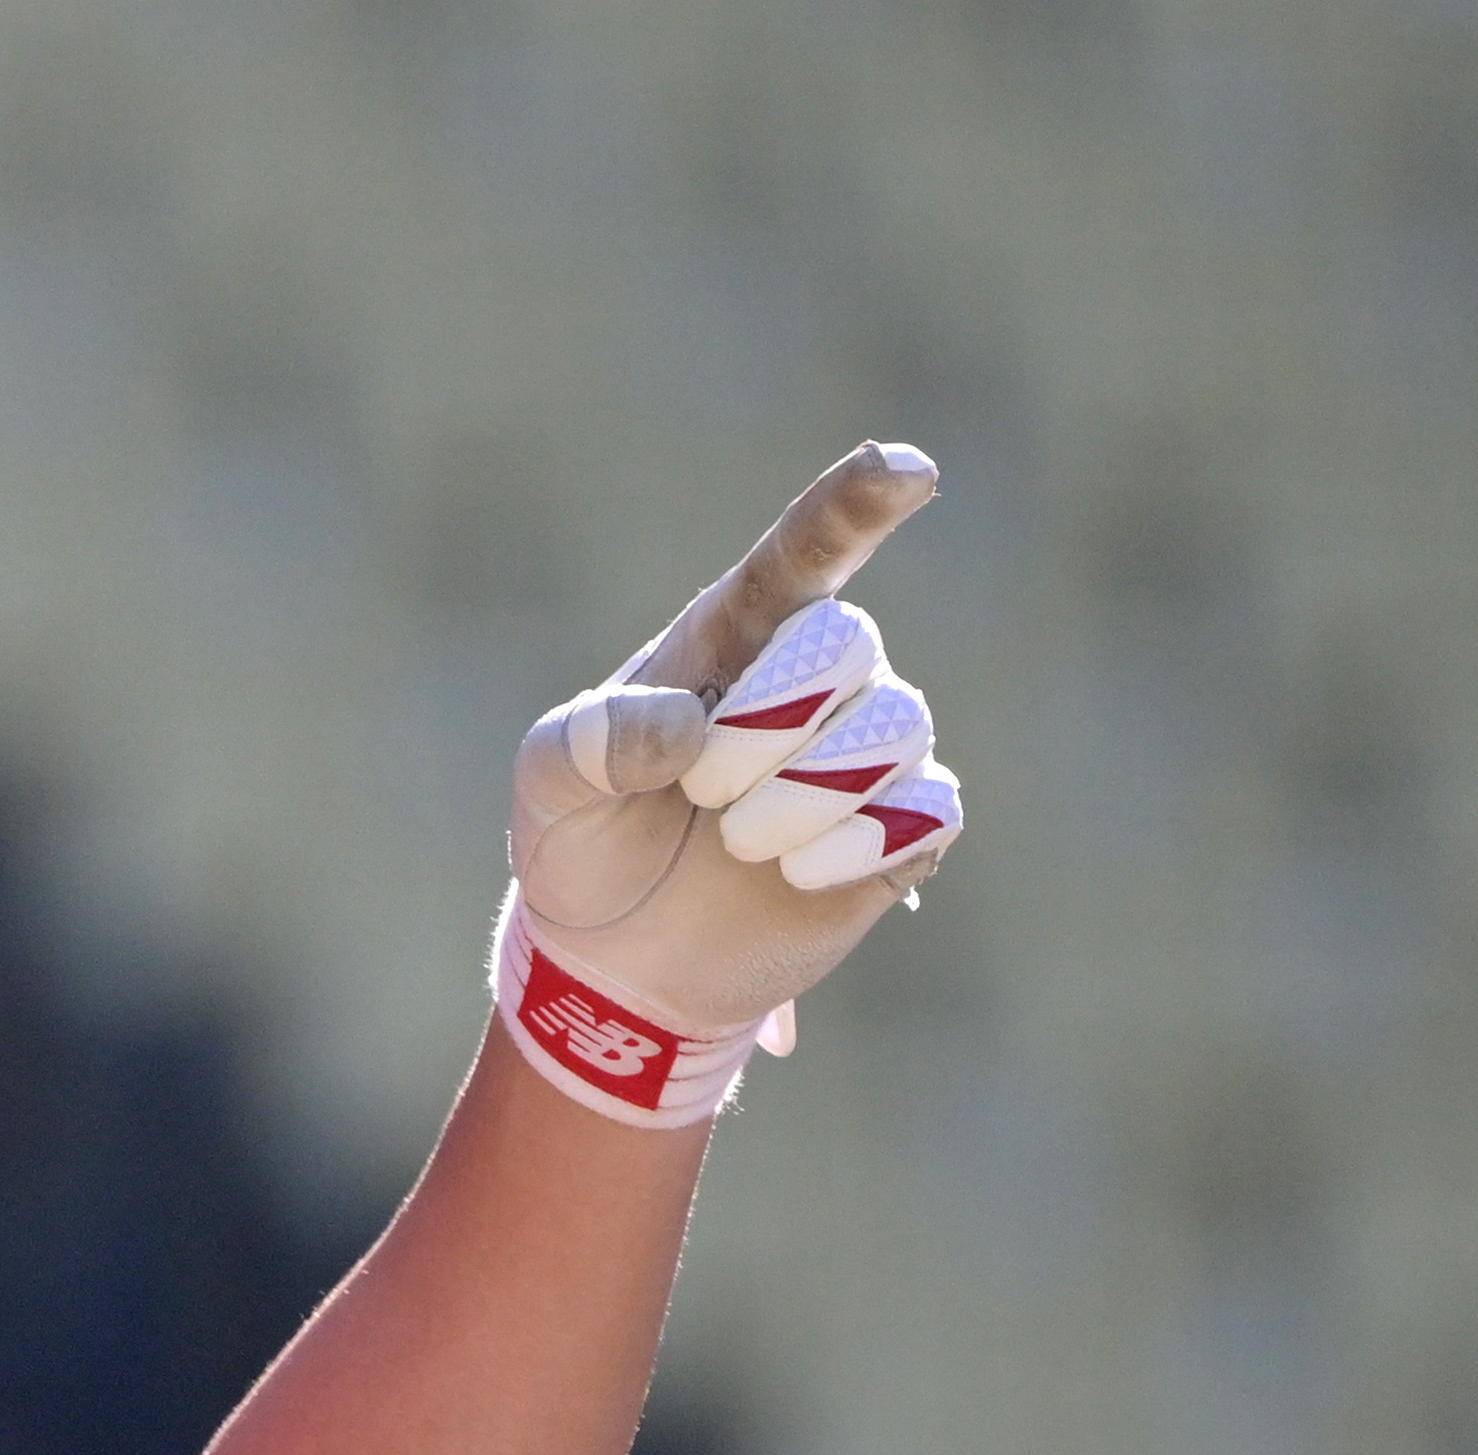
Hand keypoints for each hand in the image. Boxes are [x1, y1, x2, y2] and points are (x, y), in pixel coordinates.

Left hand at [492, 444, 965, 1127]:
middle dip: (767, 723)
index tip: (907, 468)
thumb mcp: (549, 787)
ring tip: (736, 841)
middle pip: (846, 645)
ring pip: (891, 733)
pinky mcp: (902, 829)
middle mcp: (815, 676)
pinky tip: (795, 872)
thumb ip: (588, 740)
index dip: (857, 504)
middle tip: (701, 790)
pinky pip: (928, 811)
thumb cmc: (584, 846)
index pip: (807, 550)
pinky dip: (853, 848)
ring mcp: (865, 750)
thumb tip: (685, 727)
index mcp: (733, 638)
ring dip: (797, 800)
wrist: (618, 963)